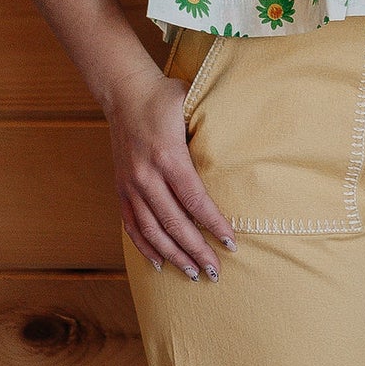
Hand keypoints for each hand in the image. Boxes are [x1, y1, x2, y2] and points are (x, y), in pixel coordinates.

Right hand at [106, 63, 236, 280]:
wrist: (124, 92)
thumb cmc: (165, 98)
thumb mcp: (192, 107)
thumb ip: (212, 132)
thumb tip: (243, 153)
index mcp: (168, 156)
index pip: (195, 200)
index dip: (214, 225)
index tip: (231, 243)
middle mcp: (146, 175)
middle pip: (174, 223)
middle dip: (196, 250)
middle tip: (215, 272)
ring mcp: (130, 185)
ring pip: (152, 230)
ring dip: (174, 255)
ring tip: (194, 273)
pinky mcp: (121, 189)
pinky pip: (132, 225)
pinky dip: (146, 247)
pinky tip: (161, 263)